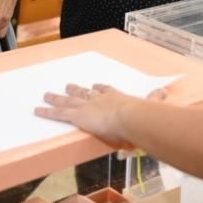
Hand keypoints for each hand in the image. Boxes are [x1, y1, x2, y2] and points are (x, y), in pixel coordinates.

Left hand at [36, 83, 167, 149]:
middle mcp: (98, 99)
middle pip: (83, 93)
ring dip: (56, 98)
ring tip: (46, 95)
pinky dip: (47, 112)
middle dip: (74, 89)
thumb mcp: (149, 105)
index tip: (95, 86)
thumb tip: (165, 91)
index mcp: (115, 97)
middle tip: (67, 85)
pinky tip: (37, 110)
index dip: (99, 89)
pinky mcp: (77, 115)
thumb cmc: (140, 114)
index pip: (105, 91)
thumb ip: (155, 99)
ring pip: (67, 101)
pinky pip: (58, 114)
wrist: (129, 116)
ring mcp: (86, 106)